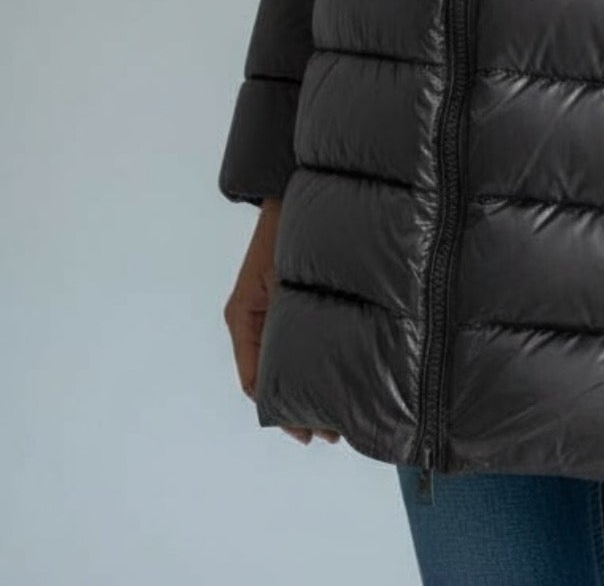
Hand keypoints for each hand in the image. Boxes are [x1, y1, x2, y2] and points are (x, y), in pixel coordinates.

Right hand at [223, 197, 339, 445]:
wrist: (290, 191)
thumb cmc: (285, 231)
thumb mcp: (282, 282)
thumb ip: (286, 325)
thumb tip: (303, 372)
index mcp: (243, 317)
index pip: (256, 381)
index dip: (281, 410)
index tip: (306, 432)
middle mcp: (252, 319)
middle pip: (273, 376)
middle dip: (300, 405)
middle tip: (332, 432)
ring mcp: (271, 311)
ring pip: (288, 361)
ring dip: (311, 386)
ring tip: (341, 414)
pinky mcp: (289, 301)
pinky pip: (298, 341)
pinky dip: (315, 361)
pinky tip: (341, 373)